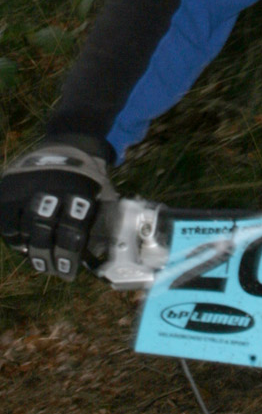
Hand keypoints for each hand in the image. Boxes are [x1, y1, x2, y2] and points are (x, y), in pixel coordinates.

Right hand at [0, 141, 116, 279]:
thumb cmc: (89, 176)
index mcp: (79, 188)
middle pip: (43, 231)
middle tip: (53, 270)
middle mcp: (51, 185)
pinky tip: (23, 246)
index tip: (68, 272)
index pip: (71, 230)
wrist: (70, 140)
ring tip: (39, 262)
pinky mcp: (8, 187)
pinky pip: (7, 223)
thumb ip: (98, 222)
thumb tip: (97, 258)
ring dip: (31, 251)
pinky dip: (15, 239)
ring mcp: (26, 184)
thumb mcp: (101, 192)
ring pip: (23, 228)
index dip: (68, 256)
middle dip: (47, 257)